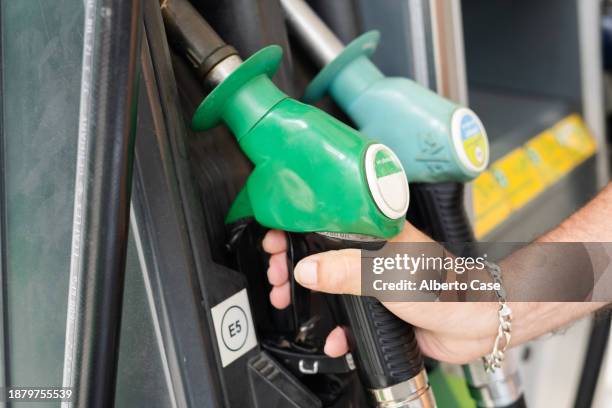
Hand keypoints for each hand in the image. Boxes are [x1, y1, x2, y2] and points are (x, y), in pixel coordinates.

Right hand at [263, 224, 501, 364]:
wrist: (477, 322)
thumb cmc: (446, 286)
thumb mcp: (388, 273)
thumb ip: (345, 270)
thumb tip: (306, 269)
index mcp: (375, 231)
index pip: (324, 221)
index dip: (295, 229)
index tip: (275, 242)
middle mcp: (373, 252)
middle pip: (320, 253)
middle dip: (293, 266)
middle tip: (277, 277)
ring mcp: (375, 280)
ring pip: (330, 284)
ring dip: (308, 296)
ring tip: (289, 302)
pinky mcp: (381, 306)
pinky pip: (349, 314)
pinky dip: (336, 326)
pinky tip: (334, 337)